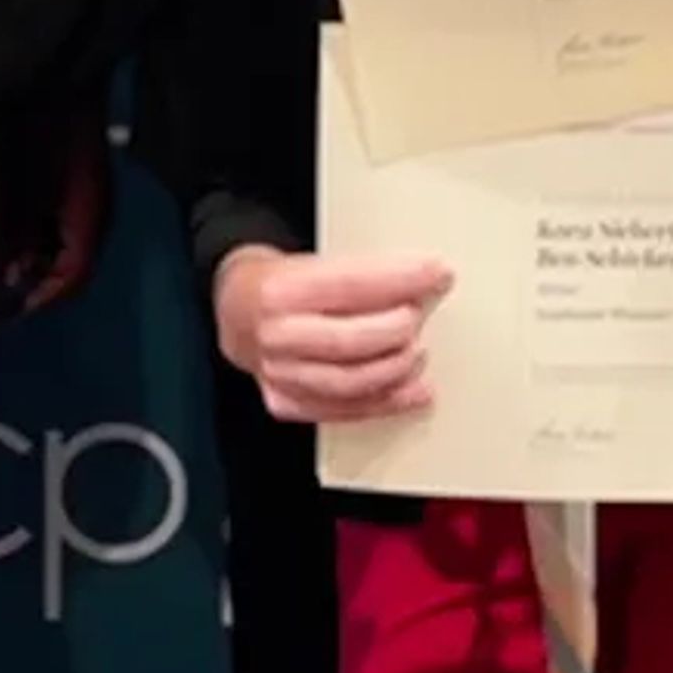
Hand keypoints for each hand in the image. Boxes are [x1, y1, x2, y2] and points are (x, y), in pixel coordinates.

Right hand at [213, 247, 449, 425]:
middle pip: (349, 341)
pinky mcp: (285, 402)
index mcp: (279, 290)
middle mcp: (274, 336)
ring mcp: (277, 375)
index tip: (437, 273)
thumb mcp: (313, 262)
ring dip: (396, 370)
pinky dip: (385, 403)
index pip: (350, 285)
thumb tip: (425, 279)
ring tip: (420, 352)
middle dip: (398, 329)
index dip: (401, 279)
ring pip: (348, 383)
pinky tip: (414, 391)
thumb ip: (361, 274)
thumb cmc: (283, 281)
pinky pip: (342, 411)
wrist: (235, 309)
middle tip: (423, 314)